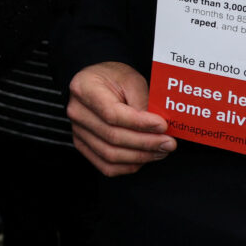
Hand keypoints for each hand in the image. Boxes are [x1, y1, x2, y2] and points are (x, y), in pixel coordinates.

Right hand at [67, 61, 174, 175]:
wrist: (98, 83)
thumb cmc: (115, 79)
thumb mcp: (131, 80)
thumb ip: (142, 103)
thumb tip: (159, 129)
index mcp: (84, 88)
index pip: (113, 114)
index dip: (140, 123)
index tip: (163, 126)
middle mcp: (77, 111)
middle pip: (112, 137)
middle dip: (146, 143)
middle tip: (169, 142)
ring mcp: (77, 131)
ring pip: (110, 155)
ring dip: (141, 156)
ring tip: (161, 150)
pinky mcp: (83, 145)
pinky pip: (106, 166)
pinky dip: (128, 166)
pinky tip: (145, 158)